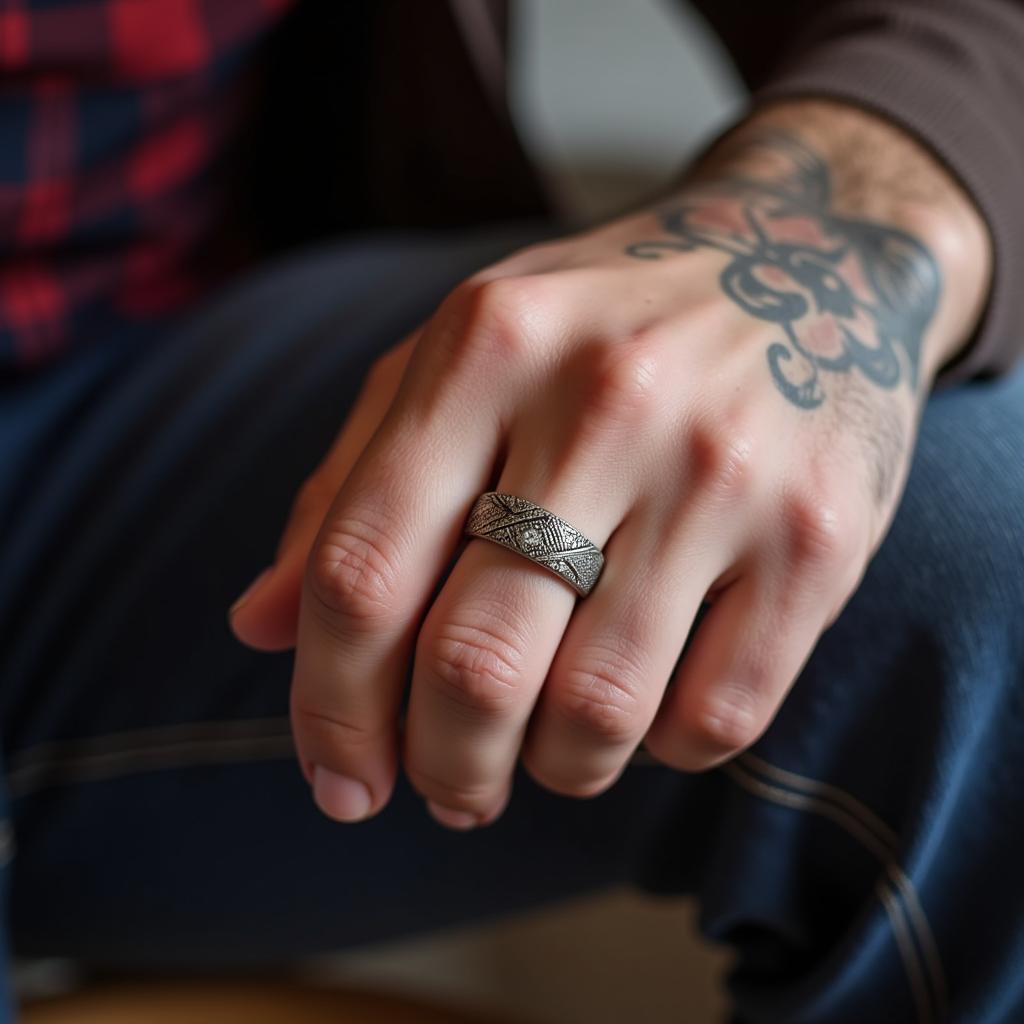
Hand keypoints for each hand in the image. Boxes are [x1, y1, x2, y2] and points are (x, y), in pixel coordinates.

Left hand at [231, 102, 988, 827]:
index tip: (340, 781)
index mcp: (487, 348)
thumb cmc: (600, 329)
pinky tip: (649, 706)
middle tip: (451, 787)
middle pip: (473, 664)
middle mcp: (606, 401)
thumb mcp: (458, 361)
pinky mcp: (820, 538)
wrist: (807, 260)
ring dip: (554, 767)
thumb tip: (257, 626)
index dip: (330, 708)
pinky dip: (660, 749)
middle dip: (443, 766)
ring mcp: (724, 471)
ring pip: (597, 712)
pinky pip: (715, 718)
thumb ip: (349, 487)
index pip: (361, 573)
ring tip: (551, 745)